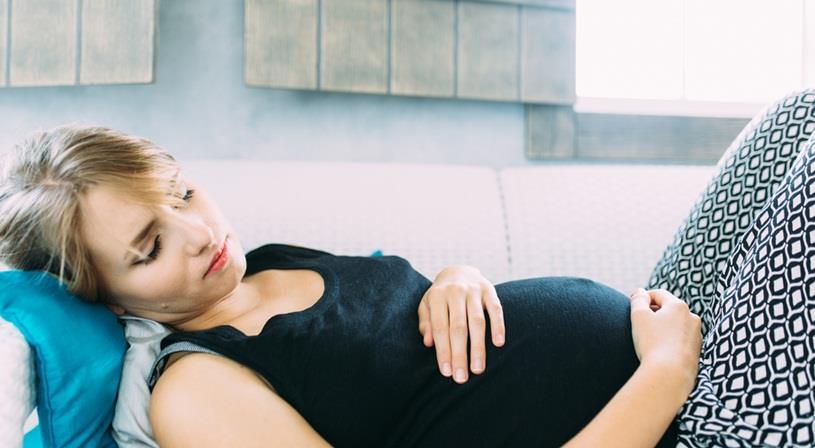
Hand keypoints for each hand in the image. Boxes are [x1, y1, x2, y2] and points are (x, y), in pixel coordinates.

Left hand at [417, 265, 505, 383]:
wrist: (458, 271)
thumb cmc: (440, 297)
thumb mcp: (427, 306)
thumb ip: (426, 323)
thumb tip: (428, 342)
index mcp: (438, 296)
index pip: (440, 328)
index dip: (443, 351)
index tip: (446, 372)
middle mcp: (456, 291)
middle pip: (458, 327)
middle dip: (460, 354)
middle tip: (461, 377)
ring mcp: (474, 290)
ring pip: (477, 321)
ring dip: (478, 347)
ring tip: (478, 369)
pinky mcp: (490, 290)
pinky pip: (496, 309)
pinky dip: (498, 326)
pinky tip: (499, 344)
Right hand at [629, 288, 701, 398]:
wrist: (670, 375)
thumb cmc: (652, 343)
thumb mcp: (638, 316)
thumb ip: (638, 299)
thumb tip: (640, 292)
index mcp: (678, 306)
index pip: (659, 294)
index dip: (643, 298)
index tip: (633, 307)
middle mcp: (692, 318)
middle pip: (669, 309)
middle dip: (654, 313)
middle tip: (639, 324)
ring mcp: (697, 336)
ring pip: (676, 325)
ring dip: (663, 328)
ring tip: (650, 340)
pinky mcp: (697, 352)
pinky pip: (681, 341)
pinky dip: (670, 342)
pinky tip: (660, 352)